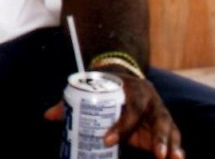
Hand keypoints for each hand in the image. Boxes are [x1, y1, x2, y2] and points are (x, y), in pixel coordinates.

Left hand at [44, 74, 182, 158]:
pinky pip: (173, 136)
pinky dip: (177, 148)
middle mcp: (150, 99)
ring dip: (171, 144)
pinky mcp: (164, 124)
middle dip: (157, 136)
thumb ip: (71, 103)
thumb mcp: (89, 89)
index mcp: (131, 88)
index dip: (120, 126)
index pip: (128, 108)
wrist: (122, 75)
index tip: (106, 140)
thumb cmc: (103, 85)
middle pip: (157, 118)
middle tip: (155, 154)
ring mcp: (159, 111)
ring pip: (169, 128)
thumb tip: (49, 116)